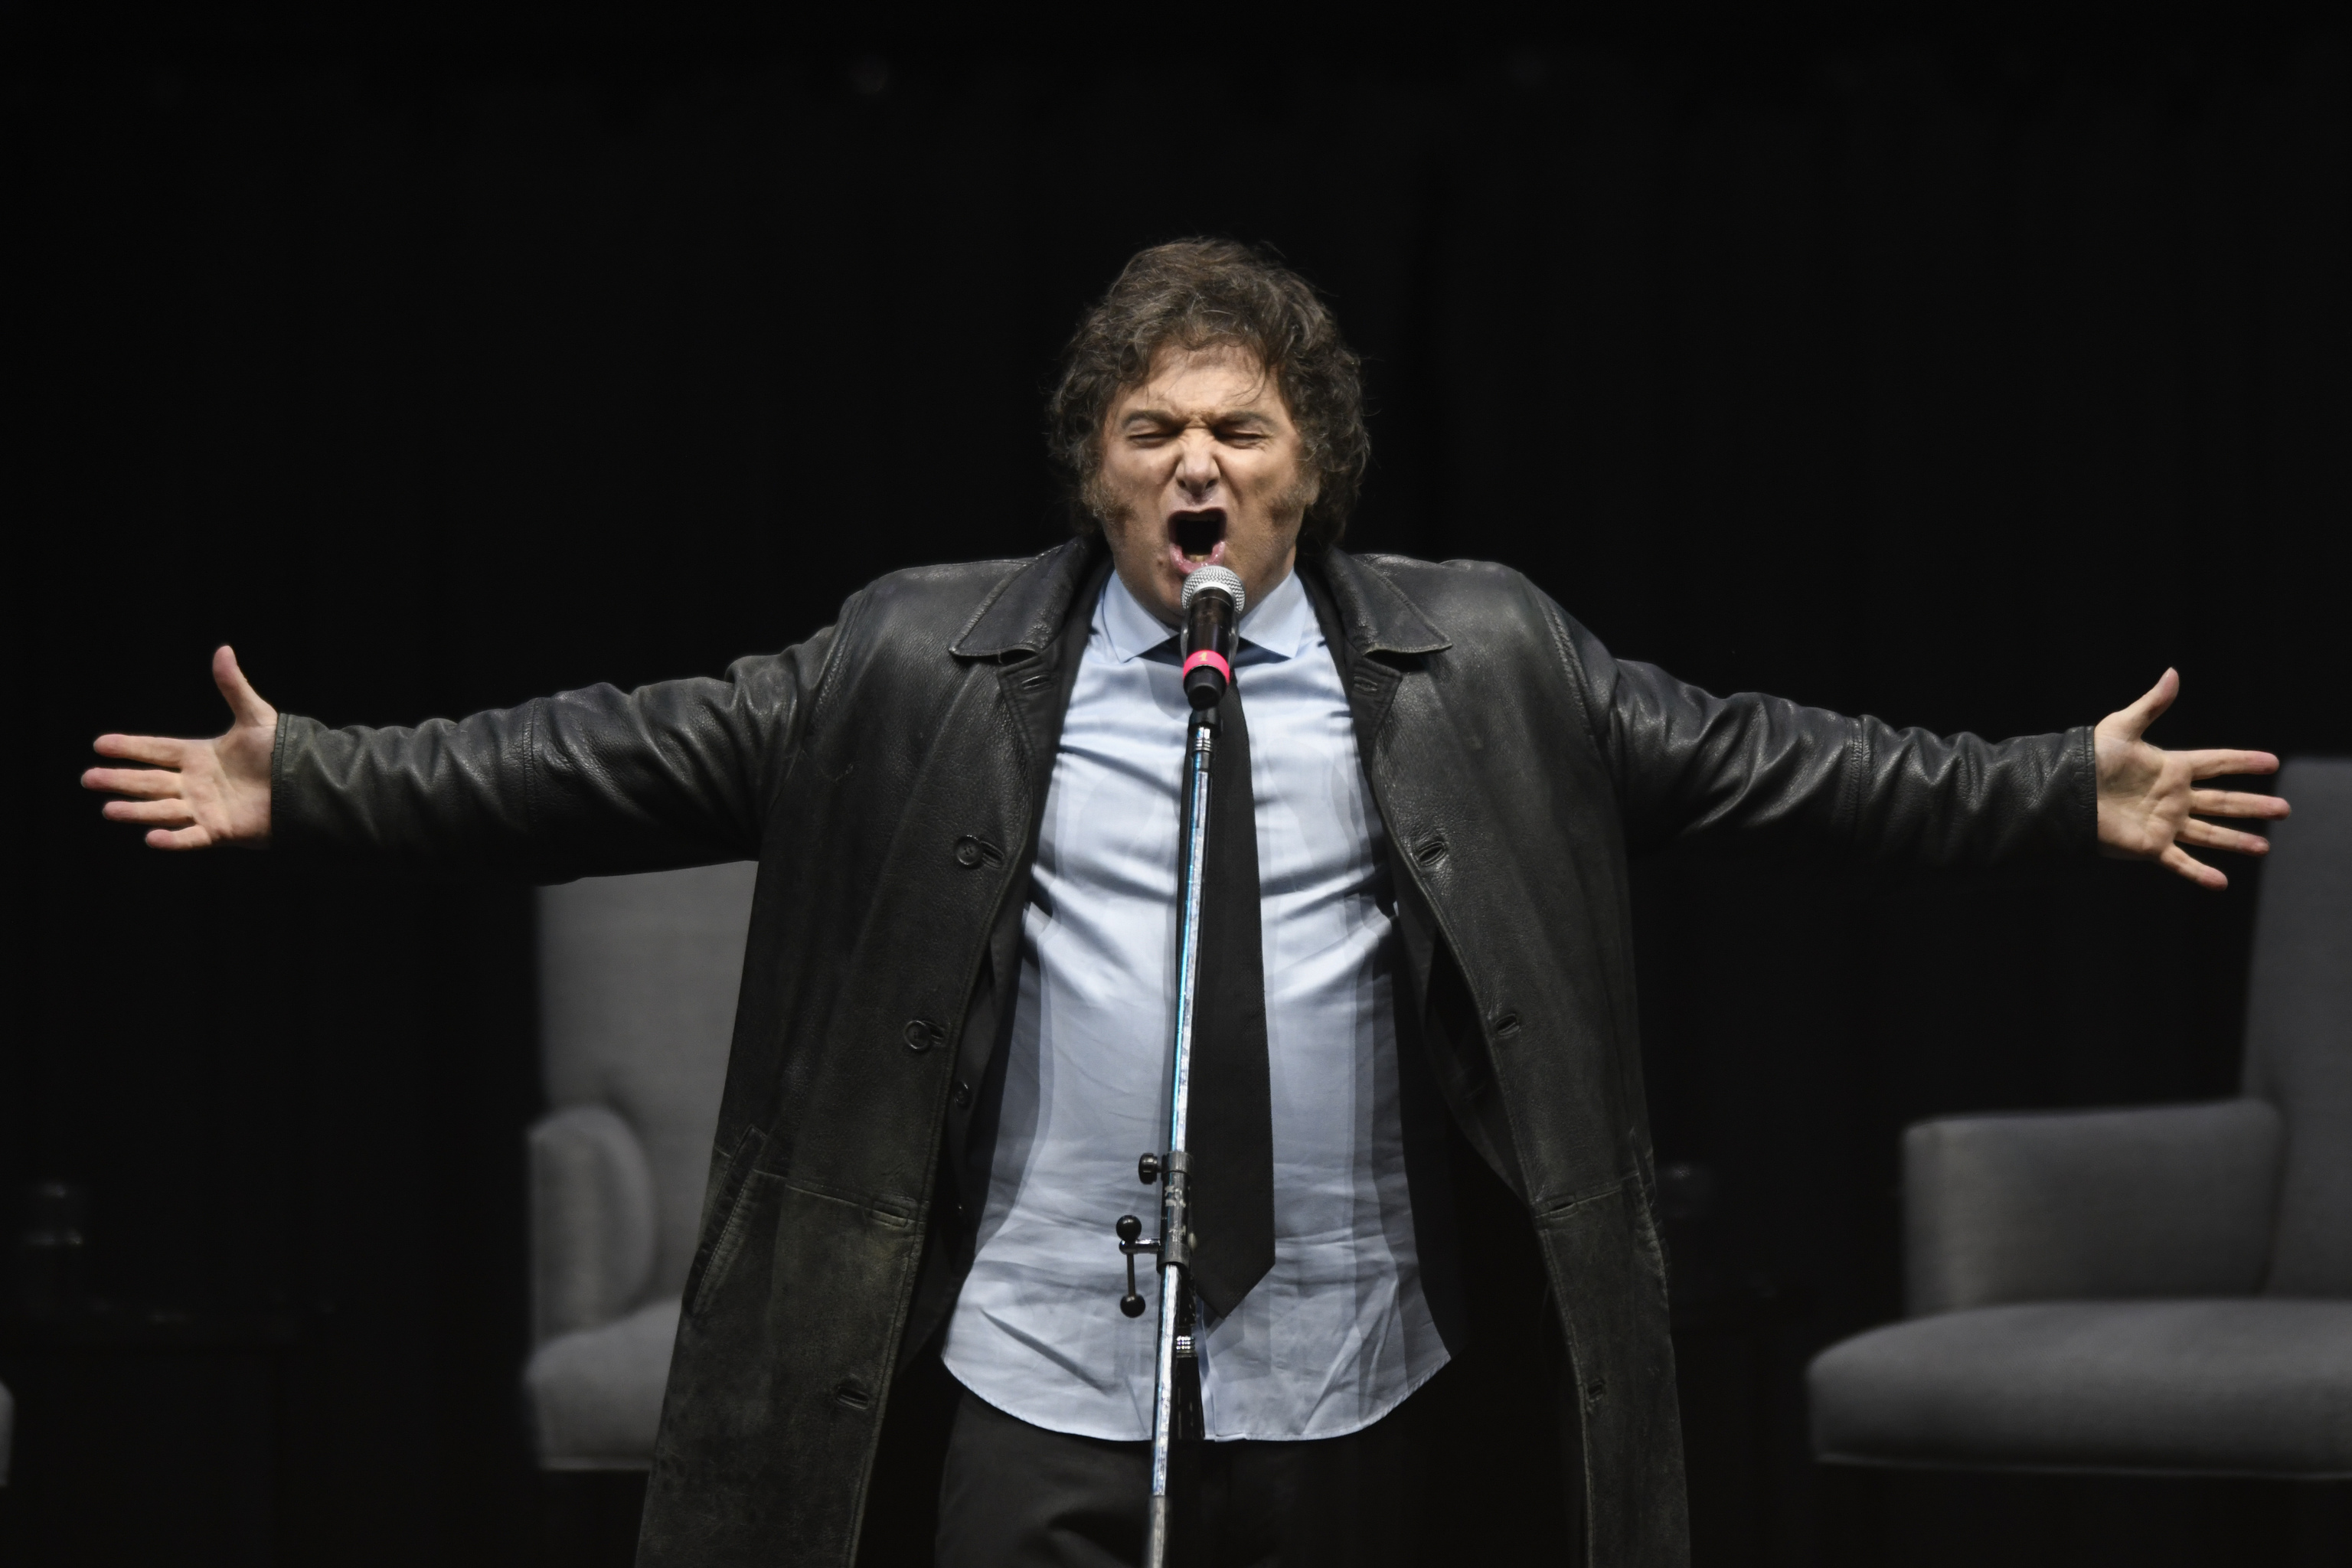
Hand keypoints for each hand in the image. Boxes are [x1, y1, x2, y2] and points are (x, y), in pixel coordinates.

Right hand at [83, 645, 277, 849]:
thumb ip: (234, 687)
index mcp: (200, 756)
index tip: (99, 743)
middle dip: (119, 780)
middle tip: (88, 778)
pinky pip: (192, 837)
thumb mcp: (256, 717)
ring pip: (163, 809)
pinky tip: (151, 838)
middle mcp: (196, 783)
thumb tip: (223, 649)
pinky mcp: (221, 831)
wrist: (309, 784)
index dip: (130, 747)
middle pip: (150, 781)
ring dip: (136, 810)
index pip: (157, 750)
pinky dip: (173, 839)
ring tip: (108, 809)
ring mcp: (206, 808)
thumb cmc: (283, 752)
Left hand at [2094, 668, 2285, 888]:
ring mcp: (2163, 823)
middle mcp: (2173, 797)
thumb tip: (2173, 673)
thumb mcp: (2122, 727)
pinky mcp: (2149, 845)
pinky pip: (2180, 861)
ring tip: (2264, 847)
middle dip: (2253, 805)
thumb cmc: (2088, 758)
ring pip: (2209, 833)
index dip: (2243, 761)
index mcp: (2170, 768)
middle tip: (2285, 808)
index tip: (2272, 761)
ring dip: (2236, 840)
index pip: (2216, 763)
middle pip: (2222, 801)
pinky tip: (2221, 882)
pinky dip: (2199, 873)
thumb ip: (2152, 705)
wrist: (2063, 791)